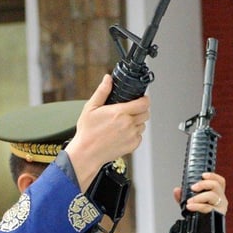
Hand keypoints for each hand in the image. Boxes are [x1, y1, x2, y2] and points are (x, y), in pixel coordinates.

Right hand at [67, 74, 151, 188]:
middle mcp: (128, 124)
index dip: (145, 99)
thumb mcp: (90, 108)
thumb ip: (102, 92)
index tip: (141, 99)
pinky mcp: (132, 145)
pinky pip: (139, 136)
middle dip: (140, 110)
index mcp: (120, 113)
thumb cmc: (87, 132)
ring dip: (137, 122)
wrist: (86, 153)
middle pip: (146, 113)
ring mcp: (132, 135)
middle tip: (129, 111)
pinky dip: (134, 134)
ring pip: (143, 125)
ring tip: (122, 124)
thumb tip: (108, 79)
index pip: (144, 103)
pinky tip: (121, 134)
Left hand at [174, 171, 227, 214]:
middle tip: (193, 188)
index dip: (213, 176)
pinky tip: (190, 207)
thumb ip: (182, 196)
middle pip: (216, 185)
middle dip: (203, 184)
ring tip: (189, 201)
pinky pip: (208, 208)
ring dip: (199, 197)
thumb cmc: (199, 214)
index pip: (219, 181)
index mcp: (217, 194)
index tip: (203, 175)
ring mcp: (220, 206)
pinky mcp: (218, 214)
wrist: (201, 230)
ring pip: (212, 196)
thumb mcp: (190, 203)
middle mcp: (221, 199)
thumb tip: (177, 190)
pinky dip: (197, 206)